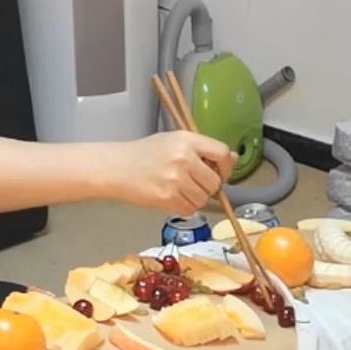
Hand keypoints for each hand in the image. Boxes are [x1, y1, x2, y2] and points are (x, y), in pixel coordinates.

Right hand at [116, 131, 235, 214]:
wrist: (118, 167)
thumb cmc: (146, 154)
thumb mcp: (175, 141)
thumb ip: (203, 150)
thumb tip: (232, 158)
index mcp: (187, 140)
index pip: (222, 154)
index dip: (225, 167)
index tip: (219, 172)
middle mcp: (184, 158)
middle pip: (215, 182)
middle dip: (208, 186)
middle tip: (193, 182)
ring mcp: (175, 179)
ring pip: (203, 199)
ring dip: (196, 198)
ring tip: (179, 189)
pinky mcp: (167, 198)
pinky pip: (189, 209)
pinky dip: (184, 207)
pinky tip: (171, 196)